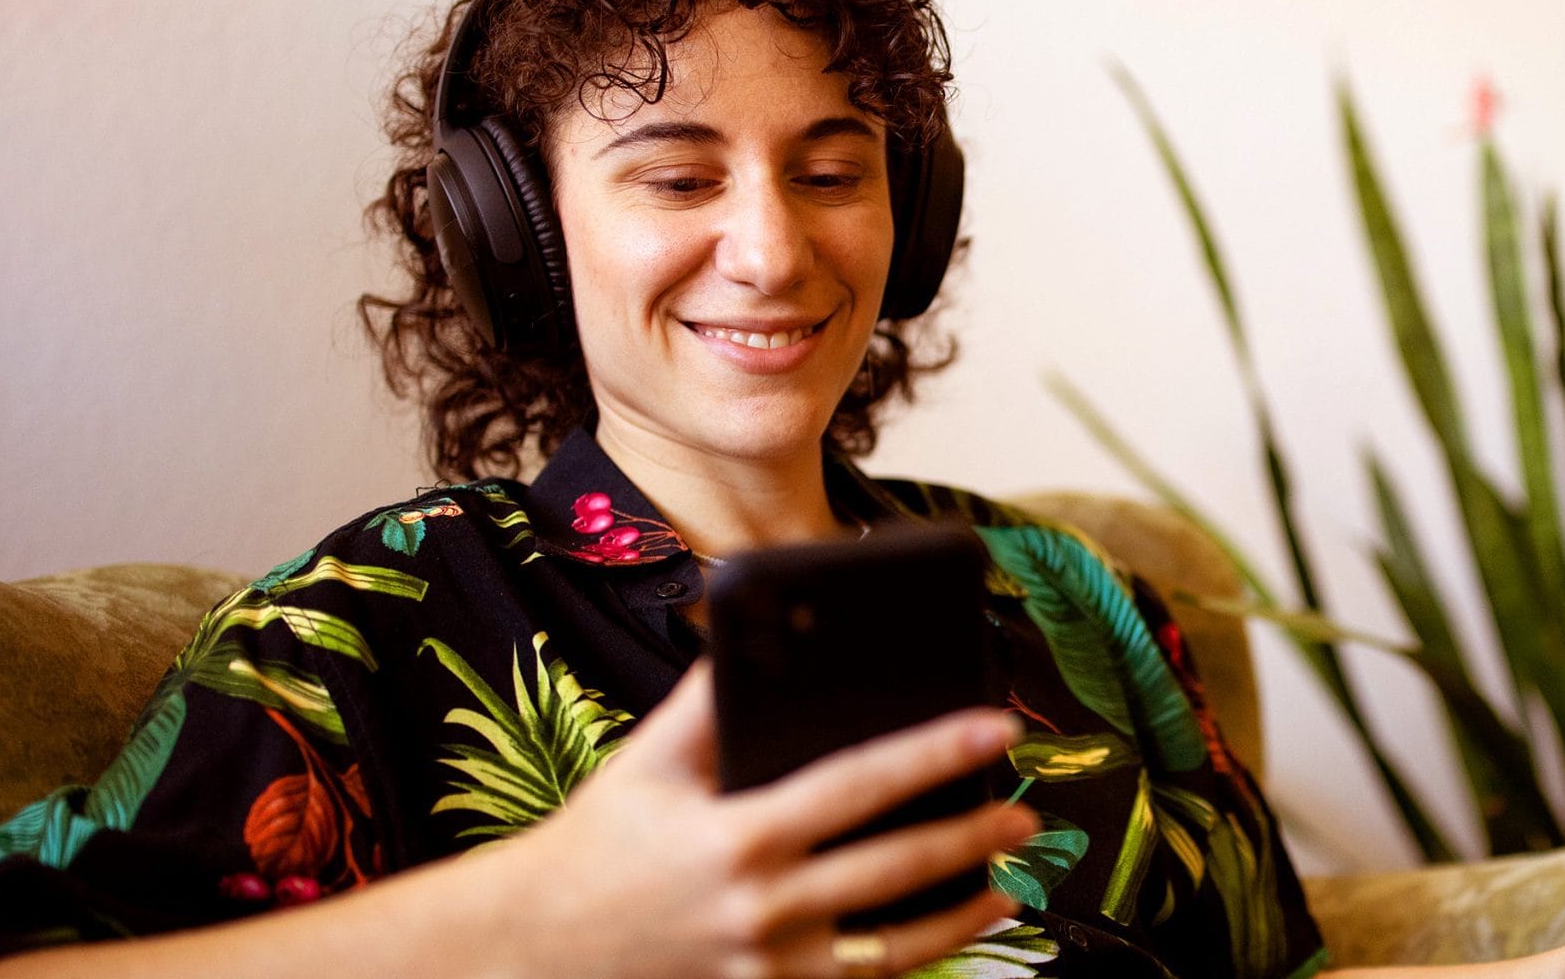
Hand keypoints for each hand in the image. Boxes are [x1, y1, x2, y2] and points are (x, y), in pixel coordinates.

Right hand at [472, 662, 1033, 977]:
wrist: (535, 950)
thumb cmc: (600, 842)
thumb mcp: (646, 762)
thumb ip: (708, 697)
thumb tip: (760, 620)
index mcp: (736, 836)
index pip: (858, 784)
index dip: (934, 753)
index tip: (995, 727)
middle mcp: (760, 907)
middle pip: (893, 868)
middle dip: (970, 837)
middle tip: (1029, 813)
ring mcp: (770, 966)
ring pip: (892, 944)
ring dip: (962, 913)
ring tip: (1013, 880)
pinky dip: (918, 956)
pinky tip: (957, 927)